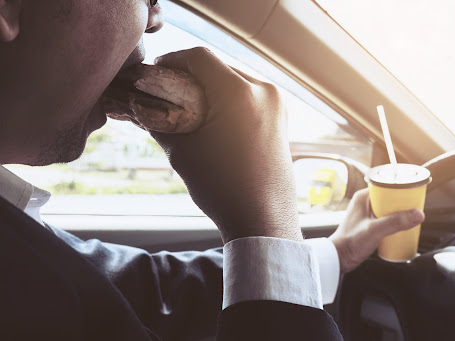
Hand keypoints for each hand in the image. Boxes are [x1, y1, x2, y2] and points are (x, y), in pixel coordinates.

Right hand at [150, 47, 301, 242]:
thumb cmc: (222, 188)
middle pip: (218, 67)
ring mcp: (277, 105)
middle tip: (166, 94)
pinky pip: (249, 97)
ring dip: (209, 89)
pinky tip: (212, 120)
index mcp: (239, 93)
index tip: (154, 75)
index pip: (199, 58)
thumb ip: (160, 121)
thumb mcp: (182, 152)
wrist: (262, 220)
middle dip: (189, 77)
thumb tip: (143, 107)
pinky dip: (228, 101)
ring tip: (188, 110)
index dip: (171, 62)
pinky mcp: (281, 119)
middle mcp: (264, 91)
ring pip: (234, 81)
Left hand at [329, 189, 424, 272]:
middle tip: (416, 210)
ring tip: (413, 220)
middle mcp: (365, 202)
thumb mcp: (374, 230)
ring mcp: (368, 214)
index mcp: (364, 196)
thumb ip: (395, 222)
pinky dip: (395, 222)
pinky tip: (403, 228)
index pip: (387, 185)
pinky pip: (387, 218)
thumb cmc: (350, 242)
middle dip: (404, 204)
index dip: (401, 189)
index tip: (415, 195)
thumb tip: (418, 214)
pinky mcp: (370, 224)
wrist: (339, 258)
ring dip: (401, 214)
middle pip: (391, 198)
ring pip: (390, 209)